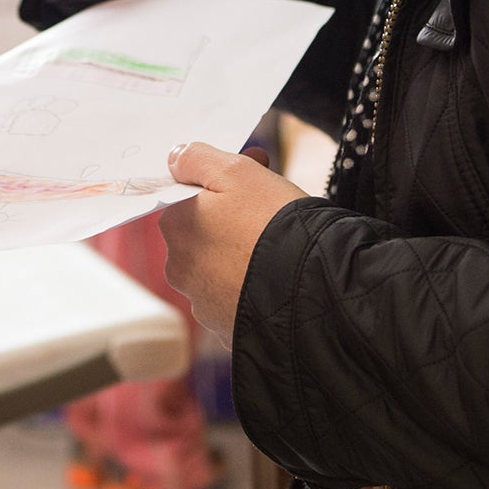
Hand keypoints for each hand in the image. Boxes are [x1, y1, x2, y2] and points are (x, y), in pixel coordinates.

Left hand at [160, 143, 306, 341]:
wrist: (313, 288)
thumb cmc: (274, 224)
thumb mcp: (237, 171)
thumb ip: (198, 158)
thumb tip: (176, 158)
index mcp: (175, 227)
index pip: (188, 198)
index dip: (220, 185)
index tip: (254, 179)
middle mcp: (179, 268)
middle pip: (202, 233)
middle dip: (229, 221)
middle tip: (269, 212)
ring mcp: (202, 303)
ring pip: (219, 269)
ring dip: (241, 256)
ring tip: (279, 249)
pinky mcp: (227, 330)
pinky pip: (237, 300)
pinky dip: (252, 288)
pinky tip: (278, 278)